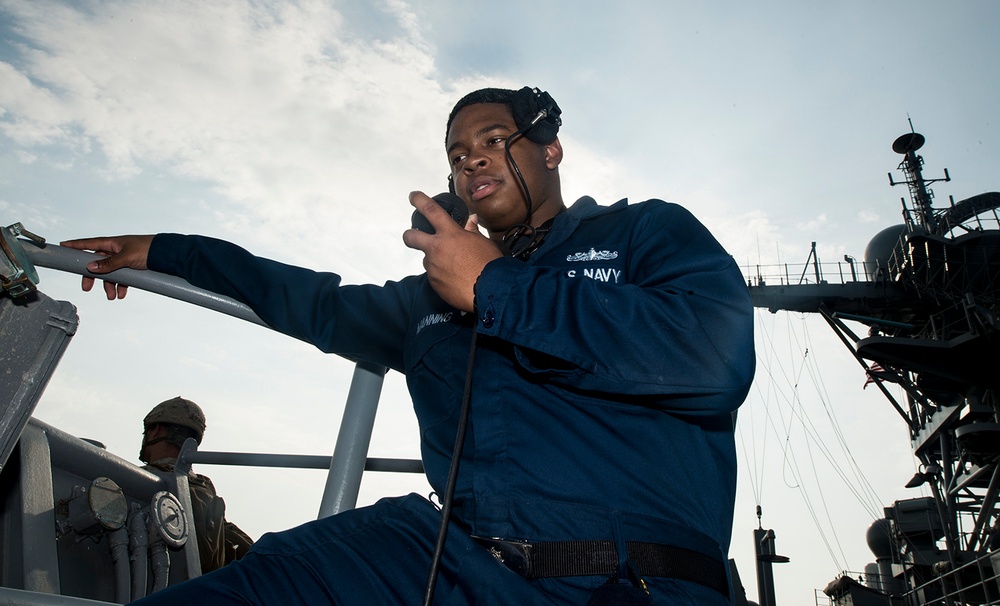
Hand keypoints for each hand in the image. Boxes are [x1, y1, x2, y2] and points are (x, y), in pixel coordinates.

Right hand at [59, 235, 154, 299]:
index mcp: (112, 243)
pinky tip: (122, 294)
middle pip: (97, 263)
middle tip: (87, 288)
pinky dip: (121, 286)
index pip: (89, 244)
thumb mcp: (126, 257)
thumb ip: (108, 263)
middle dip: (92, 276)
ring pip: (110, 273)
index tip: (62, 246)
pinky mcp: (132, 267)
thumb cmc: (148, 250)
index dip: (75, 245)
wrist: (168, 254)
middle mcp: (116, 250)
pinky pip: (122, 278)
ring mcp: (123, 259)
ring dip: (109, 285)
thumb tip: (90, 267)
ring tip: (112, 296)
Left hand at [402, 191, 501, 311]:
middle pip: (411, 237)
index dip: (419, 200)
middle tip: (413, 235)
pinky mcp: (434, 283)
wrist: (490, 290)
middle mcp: (437, 249)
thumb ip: (472, 230)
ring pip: (428, 259)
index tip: (414, 196)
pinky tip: (456, 277)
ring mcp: (433, 267)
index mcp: (450, 234)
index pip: (430, 210)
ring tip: (455, 266)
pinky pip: (434, 275)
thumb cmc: (489, 266)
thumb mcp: (483, 242)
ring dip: (436, 260)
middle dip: (409, 234)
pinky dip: (442, 275)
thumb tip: (470, 221)